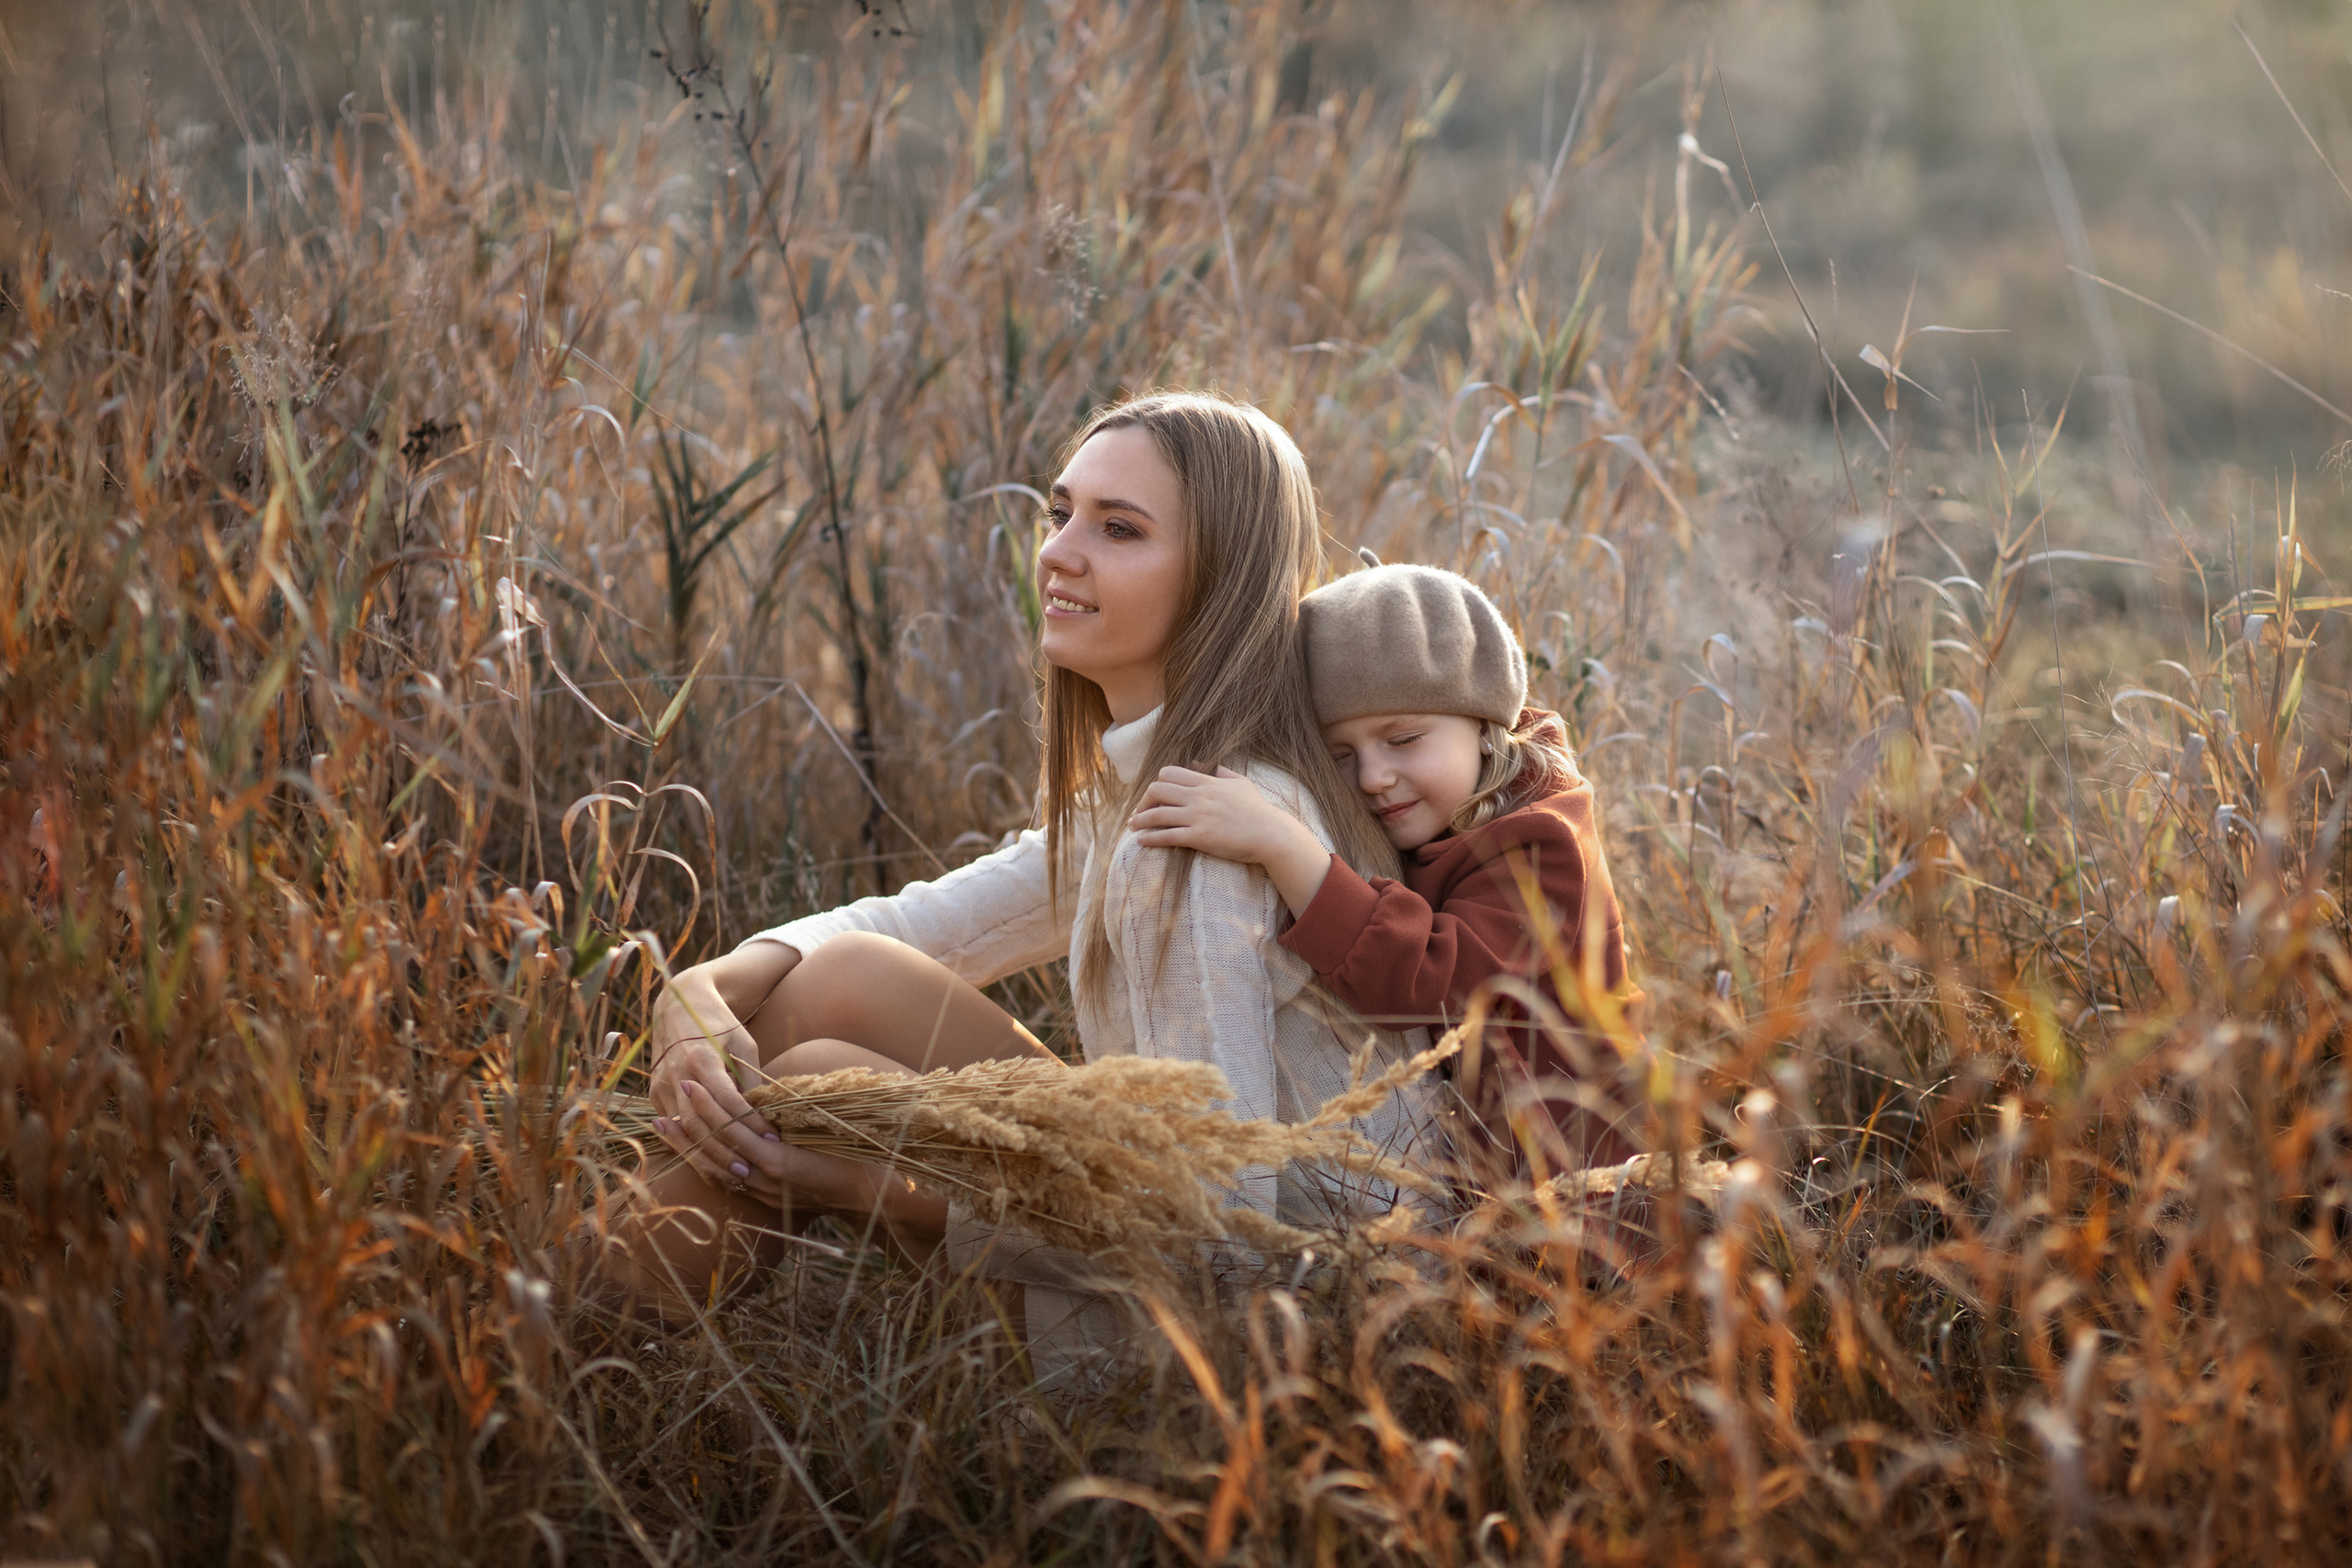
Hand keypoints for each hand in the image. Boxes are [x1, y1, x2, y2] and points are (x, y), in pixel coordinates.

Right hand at [648, 954, 786, 1187]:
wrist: (678, 1005)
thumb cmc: (720, 1025)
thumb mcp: (743, 1043)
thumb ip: (750, 1079)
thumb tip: (765, 1116)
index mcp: (701, 1056)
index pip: (726, 1099)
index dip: (749, 1123)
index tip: (771, 1140)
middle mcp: (676, 1073)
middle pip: (698, 1124)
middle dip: (724, 1150)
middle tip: (749, 1170)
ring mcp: (661, 1085)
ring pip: (683, 1131)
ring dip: (707, 1157)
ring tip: (732, 1175)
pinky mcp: (655, 1095)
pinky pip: (673, 1128)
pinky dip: (692, 1148)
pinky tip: (712, 1165)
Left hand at [675, 1078, 867, 1207]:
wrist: (873, 1194)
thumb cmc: (857, 1157)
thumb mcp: (823, 1133)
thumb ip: (786, 1124)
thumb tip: (756, 1105)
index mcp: (779, 1161)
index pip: (733, 1130)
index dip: (708, 1107)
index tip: (690, 1085)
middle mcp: (767, 1179)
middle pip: (716, 1151)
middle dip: (688, 1129)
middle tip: (661, 1109)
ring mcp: (766, 1191)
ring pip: (716, 1169)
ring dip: (687, 1148)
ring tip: (664, 1127)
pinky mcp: (769, 1197)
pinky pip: (729, 1180)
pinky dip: (706, 1163)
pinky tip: (690, 1151)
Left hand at [1129, 765, 1296, 860]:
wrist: (1270, 833)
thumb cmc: (1257, 809)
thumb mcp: (1240, 782)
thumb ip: (1219, 770)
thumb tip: (1198, 761)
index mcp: (1207, 782)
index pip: (1169, 773)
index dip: (1156, 784)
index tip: (1152, 796)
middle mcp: (1199, 796)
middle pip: (1157, 790)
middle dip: (1143, 801)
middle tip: (1139, 812)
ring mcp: (1198, 816)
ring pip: (1157, 813)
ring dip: (1140, 820)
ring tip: (1133, 826)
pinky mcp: (1199, 837)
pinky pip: (1166, 835)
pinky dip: (1150, 838)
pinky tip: (1141, 841)